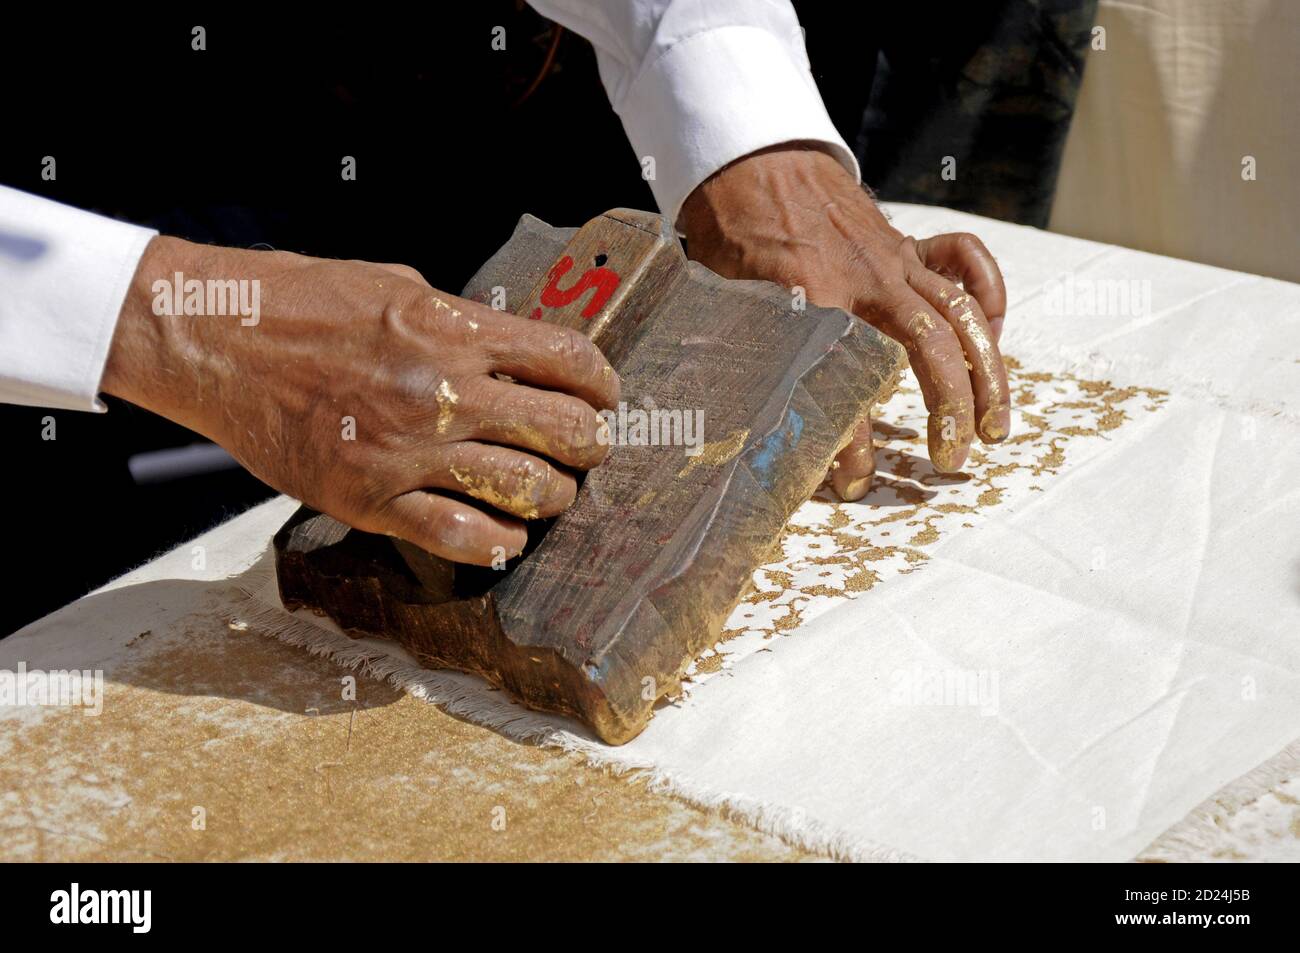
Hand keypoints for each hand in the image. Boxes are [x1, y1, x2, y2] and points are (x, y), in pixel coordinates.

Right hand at [103, 236, 619, 564]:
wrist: (214, 337)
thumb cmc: (302, 302)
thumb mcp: (399, 285)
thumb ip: (463, 323)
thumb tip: (518, 352)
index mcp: (453, 329)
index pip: (568, 359)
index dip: (602, 383)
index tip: (604, 396)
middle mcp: (441, 391)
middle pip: (563, 430)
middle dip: (592, 445)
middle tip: (589, 449)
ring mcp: (407, 451)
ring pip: (525, 490)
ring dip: (555, 497)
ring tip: (553, 494)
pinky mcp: (369, 498)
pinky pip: (457, 535)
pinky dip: (497, 542)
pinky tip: (506, 537)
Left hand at [680, 142, 1009, 498]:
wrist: (750, 158)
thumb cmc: (731, 234)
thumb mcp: (728, 304)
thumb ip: (750, 360)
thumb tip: (757, 429)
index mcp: (819, 301)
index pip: (850, 386)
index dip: (854, 446)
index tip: (851, 483)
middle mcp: (870, 281)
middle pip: (933, 350)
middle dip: (952, 411)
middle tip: (953, 459)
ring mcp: (895, 258)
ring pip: (963, 314)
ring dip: (988, 371)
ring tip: (995, 424)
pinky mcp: (906, 242)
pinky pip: (964, 259)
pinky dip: (988, 292)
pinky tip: (992, 331)